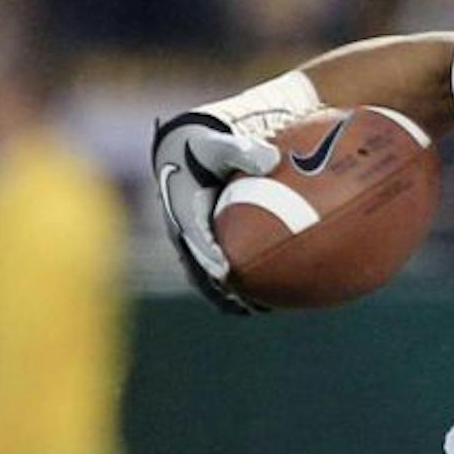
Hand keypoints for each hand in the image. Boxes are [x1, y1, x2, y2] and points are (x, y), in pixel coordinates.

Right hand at [151, 111, 279, 313]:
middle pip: (200, 265)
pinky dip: (241, 286)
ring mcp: (196, 240)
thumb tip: (270, 158)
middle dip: (218, 287)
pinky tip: (269, 300)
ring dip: (229, 294)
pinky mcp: (209, 245)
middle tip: (242, 302)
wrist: (193, 151)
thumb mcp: (219, 143)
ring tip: (257, 309)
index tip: (224, 270)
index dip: (207, 254)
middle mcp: (185, 229)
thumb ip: (242, 149)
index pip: (193, 235)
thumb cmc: (206, 147)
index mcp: (183, 206)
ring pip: (210, 274)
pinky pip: (224, 269)